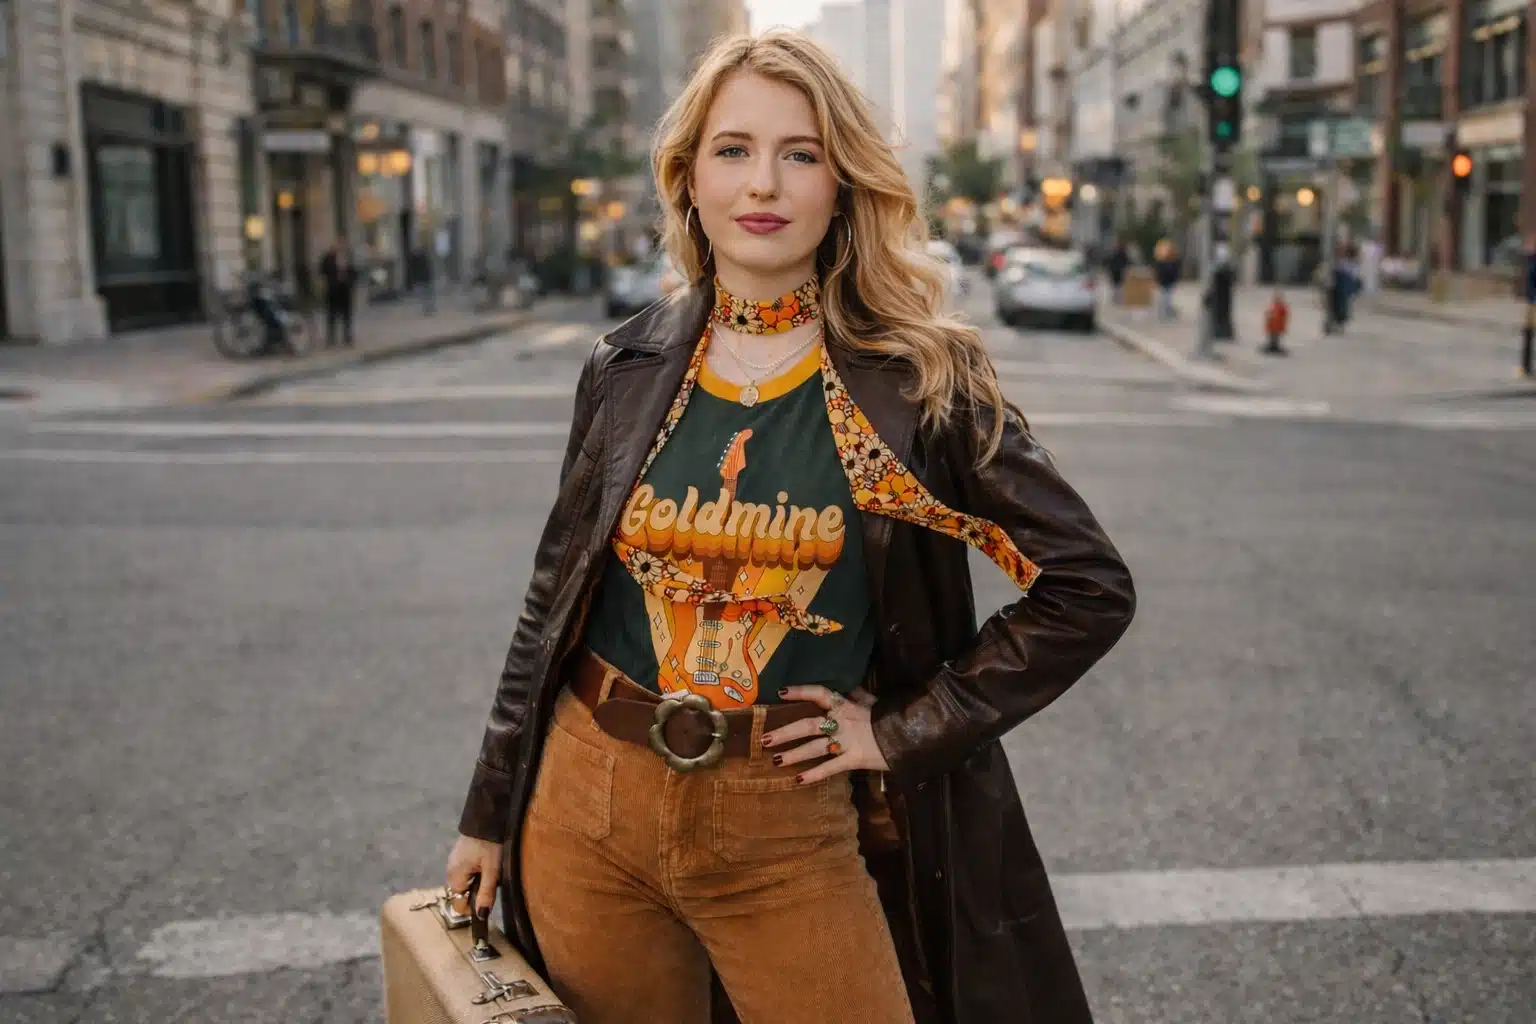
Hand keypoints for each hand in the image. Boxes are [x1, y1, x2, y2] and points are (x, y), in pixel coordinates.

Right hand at [445, 834, 502, 919]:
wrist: (487, 816)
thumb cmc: (490, 843)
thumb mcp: (492, 870)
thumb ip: (486, 893)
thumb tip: (481, 916)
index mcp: (455, 876)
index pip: (458, 904)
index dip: (473, 907)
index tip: (487, 901)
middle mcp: (450, 871)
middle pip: (462, 894)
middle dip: (477, 893)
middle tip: (492, 881)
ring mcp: (454, 862)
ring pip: (466, 882)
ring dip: (478, 882)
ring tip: (491, 869)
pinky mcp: (461, 855)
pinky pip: (467, 871)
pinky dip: (477, 872)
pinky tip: (487, 862)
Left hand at [764, 685, 888, 783]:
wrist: (911, 734)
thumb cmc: (891, 716)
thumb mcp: (873, 701)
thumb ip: (858, 694)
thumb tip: (848, 685)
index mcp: (846, 705)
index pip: (819, 693)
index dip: (800, 691)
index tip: (781, 691)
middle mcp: (841, 722)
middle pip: (808, 726)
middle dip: (785, 732)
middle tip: (764, 739)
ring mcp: (846, 742)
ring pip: (814, 748)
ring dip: (793, 754)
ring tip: (775, 761)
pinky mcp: (853, 760)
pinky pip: (830, 768)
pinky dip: (814, 775)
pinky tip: (797, 780)